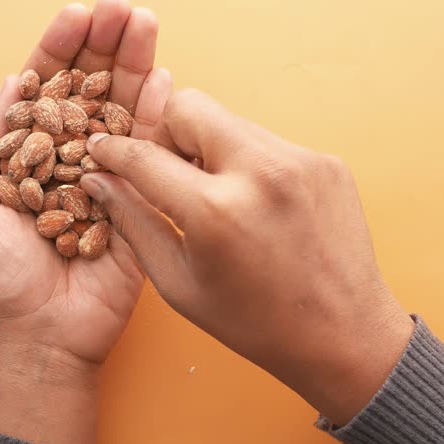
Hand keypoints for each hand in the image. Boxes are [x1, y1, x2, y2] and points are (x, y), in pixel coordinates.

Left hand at [0, 0, 170, 443]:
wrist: (38, 334)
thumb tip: (11, 85)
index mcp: (27, 153)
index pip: (45, 88)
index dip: (59, 49)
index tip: (75, 14)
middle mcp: (70, 156)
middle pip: (90, 87)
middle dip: (104, 44)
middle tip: (119, 5)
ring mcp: (109, 175)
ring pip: (123, 108)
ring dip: (135, 63)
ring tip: (144, 21)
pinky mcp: (142, 200)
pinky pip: (152, 151)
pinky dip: (158, 113)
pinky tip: (164, 76)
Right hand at [80, 89, 414, 424]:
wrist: (344, 336)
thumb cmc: (255, 323)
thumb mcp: (179, 284)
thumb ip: (134, 223)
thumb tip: (99, 179)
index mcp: (215, 210)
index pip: (144, 154)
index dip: (113, 149)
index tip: (100, 148)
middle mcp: (260, 172)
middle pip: (189, 107)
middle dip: (167, 133)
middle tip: (169, 172)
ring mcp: (300, 161)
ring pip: (231, 121)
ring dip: (211, 148)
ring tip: (217, 196)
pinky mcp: (326, 162)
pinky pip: (269, 143)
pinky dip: (251, 165)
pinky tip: (258, 208)